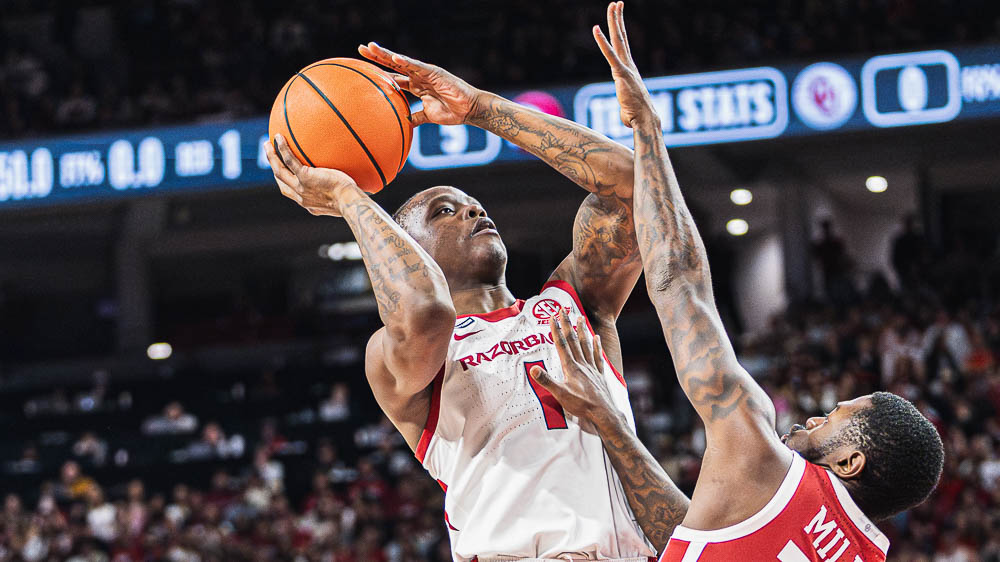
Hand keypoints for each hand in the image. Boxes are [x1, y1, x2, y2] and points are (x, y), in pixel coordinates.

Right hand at [265, 134, 360, 216]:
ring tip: (267, 144)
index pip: (292, 193)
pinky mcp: (305, 177)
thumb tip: (349, 183)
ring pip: (279, 171)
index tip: (284, 172)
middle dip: (274, 167)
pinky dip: (282, 148)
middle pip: (281, 181)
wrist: (350, 202)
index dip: (285, 182)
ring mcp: (301, 188)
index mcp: (310, 204)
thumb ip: (340, 192)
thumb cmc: (352, 201)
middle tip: (270, 155)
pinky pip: (290, 160)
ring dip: (271, 157)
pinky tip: (279, 137)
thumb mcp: (343, 200)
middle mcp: (302, 198)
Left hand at [359, 42, 481, 126]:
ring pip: (402, 61)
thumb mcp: (428, 116)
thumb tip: (404, 123)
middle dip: (377, 56)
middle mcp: (418, 76)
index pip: (394, 76)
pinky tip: (394, 58)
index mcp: (416, 85)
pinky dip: (406, 62)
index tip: (363, 68)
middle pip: (394, 64)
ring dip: (386, 55)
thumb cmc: (452, 112)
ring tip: (371, 48)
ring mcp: (425, 73)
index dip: (380, 71)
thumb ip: (416, 117)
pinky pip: (417, 66)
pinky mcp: (434, 72)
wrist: (469, 110)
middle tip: (361, 48)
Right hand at [530, 310, 618, 424]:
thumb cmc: (581, 404)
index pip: (562, 344)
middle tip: (563, 310)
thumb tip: (533, 369)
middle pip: (573, 340)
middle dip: (567, 324)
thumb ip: (546, 381)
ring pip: (585, 344)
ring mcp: (591, 368)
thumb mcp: (560, 394)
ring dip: (581, 330)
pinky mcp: (599, 374)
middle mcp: (581, 364)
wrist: (603, 412)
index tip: (552, 316)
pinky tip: (596, 337)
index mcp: (571, 367)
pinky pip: (597, 356)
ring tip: (580, 317)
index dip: (556, 330)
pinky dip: (596, 345)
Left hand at [593, 2, 656, 127]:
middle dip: (618, 19)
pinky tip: (595, 29)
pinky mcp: (621, 74)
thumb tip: (626, 116)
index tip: (618, 17)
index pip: (623, 46)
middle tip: (616, 3)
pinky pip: (610, 54)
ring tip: (613, 4)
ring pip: (619, 40)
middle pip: (622, 37)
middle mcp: (629, 65)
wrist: (645, 120)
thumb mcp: (627, 108)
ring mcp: (625, 68)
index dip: (620, 30)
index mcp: (629, 70)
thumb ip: (625, 106)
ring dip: (615, 21)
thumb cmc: (637, 117)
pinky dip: (602, 42)